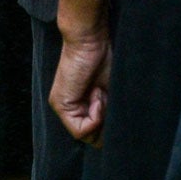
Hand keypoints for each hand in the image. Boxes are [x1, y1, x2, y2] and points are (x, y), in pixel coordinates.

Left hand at [50, 24, 111, 144]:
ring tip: (102, 92)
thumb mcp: (112, 93)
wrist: (91, 39)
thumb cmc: (104, 60)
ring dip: (102, 117)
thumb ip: (111, 114)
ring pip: (88, 136)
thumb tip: (120, 136)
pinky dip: (96, 114)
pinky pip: (81, 130)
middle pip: (93, 140)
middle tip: (109, 98)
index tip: (115, 105)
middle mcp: (70, 111)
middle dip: (107, 125)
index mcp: (82, 107)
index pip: (97, 136)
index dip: (111, 129)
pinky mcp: (60, 105)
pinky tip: (97, 92)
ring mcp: (63, 109)